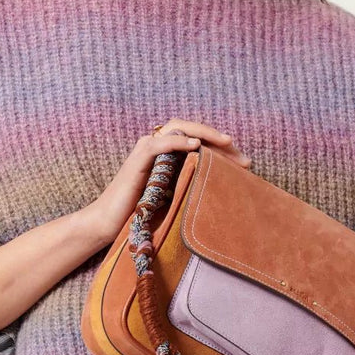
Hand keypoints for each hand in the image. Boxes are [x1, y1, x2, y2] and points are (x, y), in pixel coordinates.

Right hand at [83, 118, 250, 244]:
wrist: (109, 225)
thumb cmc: (142, 214)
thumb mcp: (176, 198)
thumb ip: (193, 185)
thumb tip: (225, 188)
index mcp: (168, 154)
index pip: (199, 141)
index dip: (222, 149)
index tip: (245, 164)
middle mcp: (157, 146)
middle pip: (192, 130)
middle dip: (219, 140)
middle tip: (243, 158)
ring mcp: (146, 149)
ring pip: (178, 129)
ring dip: (204, 134)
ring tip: (226, 143)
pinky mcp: (137, 159)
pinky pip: (160, 143)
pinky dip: (178, 141)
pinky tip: (196, 145)